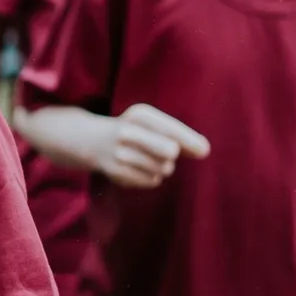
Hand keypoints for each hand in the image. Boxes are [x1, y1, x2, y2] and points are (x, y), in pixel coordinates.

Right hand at [93, 103, 209, 188]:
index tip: (204, 151)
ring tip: (146, 159)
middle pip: (170, 150)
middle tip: (167, 154)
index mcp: (140, 115)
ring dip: (161, 168)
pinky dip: (150, 177)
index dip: (190, 141)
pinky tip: (138, 169)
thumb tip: (203, 150)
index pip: (171, 130)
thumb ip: (179, 135)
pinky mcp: (116, 171)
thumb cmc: (134, 131)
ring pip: (163, 169)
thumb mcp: (152, 124)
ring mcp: (120, 153)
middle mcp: (128, 131)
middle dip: (172, 155)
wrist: (91, 140)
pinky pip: (152, 181)